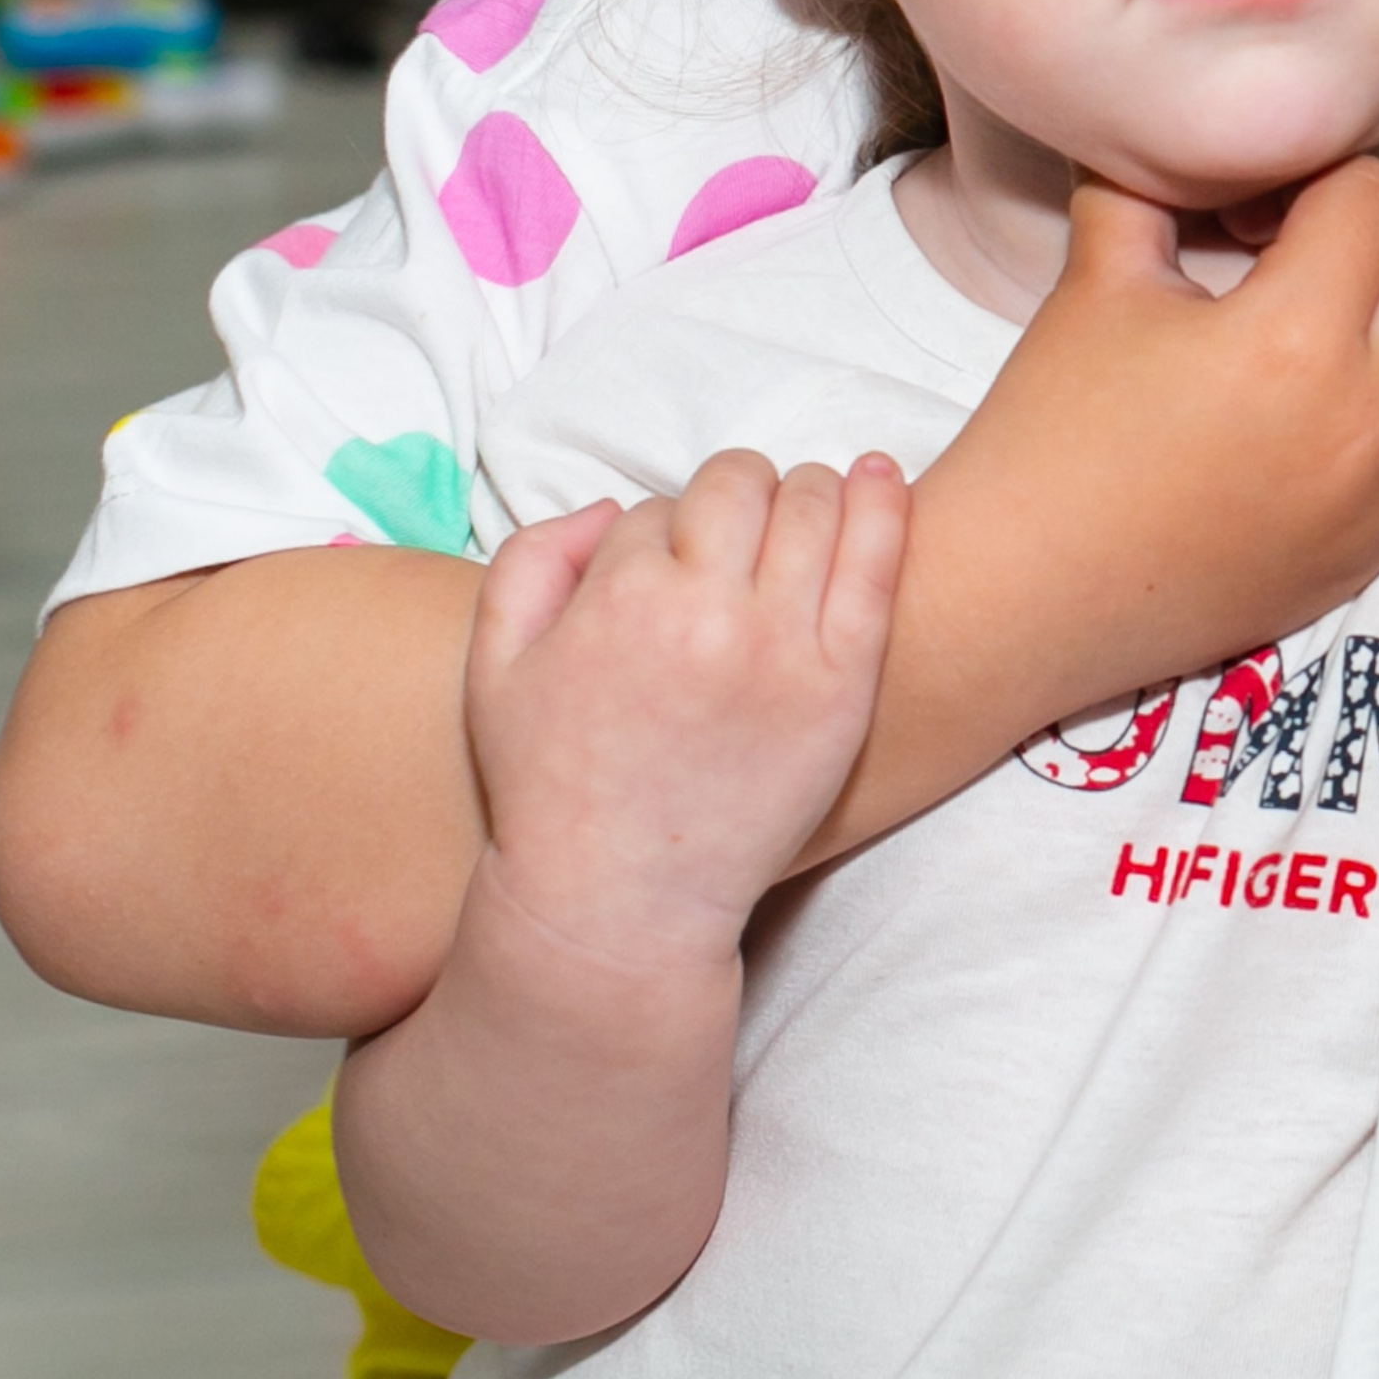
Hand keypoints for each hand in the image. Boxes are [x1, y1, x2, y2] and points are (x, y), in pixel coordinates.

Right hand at [467, 448, 906, 965]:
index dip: (661, 535)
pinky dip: (882, 505)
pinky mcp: (844, 686)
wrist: (623, 901)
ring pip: (812, 505)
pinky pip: (876, 564)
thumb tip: (614, 505)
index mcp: (621, 599)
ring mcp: (784, 649)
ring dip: (805, 491)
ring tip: (805, 506)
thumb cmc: (552, 786)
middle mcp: (707, 613)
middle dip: (733, 493)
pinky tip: (880, 476)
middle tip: (738, 527)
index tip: (669, 573)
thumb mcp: (496, 665)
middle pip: (740, 486)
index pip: (658, 508)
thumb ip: (532, 560)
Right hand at [931, 156, 1378, 660]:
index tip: (1255, 220)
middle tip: (1306, 257)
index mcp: (1292, 338)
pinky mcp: (1378, 545)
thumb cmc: (1050, 438)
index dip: (1314, 182)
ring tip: (1344, 319)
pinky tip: (1359, 393)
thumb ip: (1156, 188)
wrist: (1025, 594)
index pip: (1372, 199)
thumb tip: (1197, 143)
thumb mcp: (1096, 281)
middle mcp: (1361, 417)